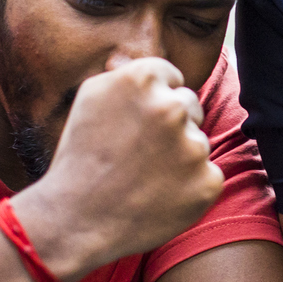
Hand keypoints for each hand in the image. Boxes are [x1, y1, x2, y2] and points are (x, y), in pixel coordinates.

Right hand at [19, 56, 223, 279]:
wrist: (75, 220)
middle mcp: (171, 107)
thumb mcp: (90, 98)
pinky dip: (189, 187)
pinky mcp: (207, 182)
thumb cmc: (79, 159)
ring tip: (143, 178)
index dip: (152, 102)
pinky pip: (207, 175)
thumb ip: (124, 73)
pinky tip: (158, 197)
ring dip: (179, 157)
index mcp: (142, 79)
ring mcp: (193, 146)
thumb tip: (142, 61)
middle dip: (171, 126)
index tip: (136, 124)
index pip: (171, 77)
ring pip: (197, 142)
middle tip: (138, 153)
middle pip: (189, 106)